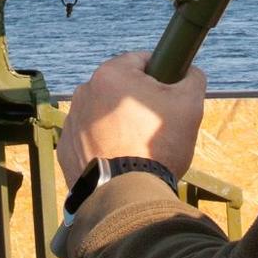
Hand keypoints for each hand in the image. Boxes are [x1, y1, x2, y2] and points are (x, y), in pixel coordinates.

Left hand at [57, 50, 206, 184]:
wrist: (127, 196)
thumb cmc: (158, 146)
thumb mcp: (189, 104)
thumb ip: (192, 78)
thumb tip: (188, 72)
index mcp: (110, 74)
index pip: (141, 61)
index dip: (161, 75)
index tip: (169, 96)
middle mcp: (84, 92)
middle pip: (120, 87)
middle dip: (137, 101)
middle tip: (155, 125)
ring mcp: (72, 121)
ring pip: (103, 112)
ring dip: (119, 122)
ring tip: (138, 146)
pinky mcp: (66, 148)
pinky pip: (89, 137)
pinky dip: (103, 143)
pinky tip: (119, 158)